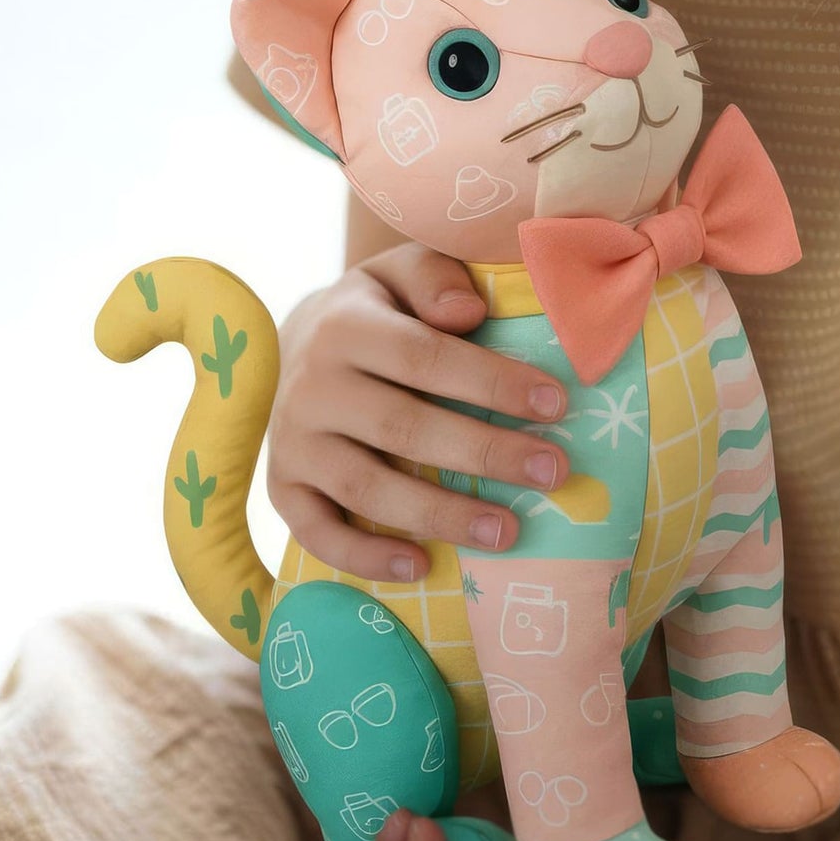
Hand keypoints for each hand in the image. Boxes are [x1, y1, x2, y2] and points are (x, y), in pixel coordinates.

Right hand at [269, 243, 569, 581]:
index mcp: (345, 326)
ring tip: (508, 532)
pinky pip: (318, 532)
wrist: (297, 342)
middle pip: (404, 428)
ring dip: (440, 515)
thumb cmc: (380, 310)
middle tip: (553, 472)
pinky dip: (366, 557)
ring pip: (367, 488)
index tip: (557, 404)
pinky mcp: (282, 487)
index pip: (426, 357)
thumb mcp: (401, 273)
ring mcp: (292, 442)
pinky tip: (421, 567)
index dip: (492, 382)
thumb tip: (468, 313)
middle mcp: (310, 386)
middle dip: (485, 453)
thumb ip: (434, 278)